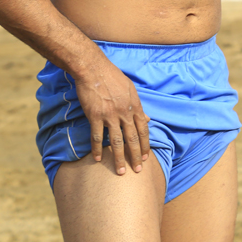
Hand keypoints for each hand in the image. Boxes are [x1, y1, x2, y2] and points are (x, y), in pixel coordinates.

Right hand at [74, 57, 151, 176]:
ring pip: (117, 141)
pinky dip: (97, 149)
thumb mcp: (131, 89)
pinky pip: (97, 136)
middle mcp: (125, 112)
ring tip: (121, 172)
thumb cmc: (112, 77)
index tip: (147, 157)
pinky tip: (98, 159)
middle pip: (133, 139)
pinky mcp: (95, 116)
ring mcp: (110, 115)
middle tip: (138, 170)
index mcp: (134, 106)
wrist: (94, 69)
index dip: (145, 145)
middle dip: (136, 156)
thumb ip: (138, 106)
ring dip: (119, 158)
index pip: (143, 130)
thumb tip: (146, 118)